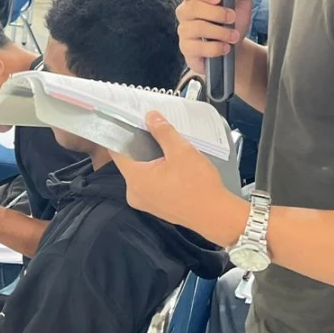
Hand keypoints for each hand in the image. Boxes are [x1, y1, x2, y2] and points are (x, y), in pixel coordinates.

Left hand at [114, 112, 247, 246]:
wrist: (216, 215)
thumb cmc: (198, 185)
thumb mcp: (181, 150)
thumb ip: (162, 131)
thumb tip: (150, 117)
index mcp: (135, 179)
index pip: (117, 151)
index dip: (123, 135)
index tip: (131, 123)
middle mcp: (134, 193)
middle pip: (130, 162)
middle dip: (142, 146)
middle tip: (156, 132)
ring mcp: (146, 203)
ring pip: (142, 173)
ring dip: (152, 160)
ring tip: (169, 149)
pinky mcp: (157, 207)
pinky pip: (151, 184)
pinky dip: (159, 173)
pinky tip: (175, 167)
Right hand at [176, 0, 254, 78]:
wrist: (234, 47)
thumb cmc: (232, 23)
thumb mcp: (243, 6)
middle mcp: (185, 12)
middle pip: (191, 7)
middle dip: (216, 13)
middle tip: (233, 17)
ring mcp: (184, 31)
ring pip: (197, 27)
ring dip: (220, 32)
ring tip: (234, 36)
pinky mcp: (186, 49)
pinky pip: (197, 47)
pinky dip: (215, 47)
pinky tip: (225, 48)